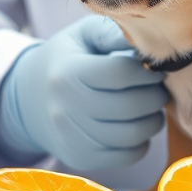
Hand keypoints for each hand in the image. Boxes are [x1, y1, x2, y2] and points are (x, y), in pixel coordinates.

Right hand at [0, 15, 168, 169]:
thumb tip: (146, 37)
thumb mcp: (83, 35)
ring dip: (153, 120)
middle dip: (156, 96)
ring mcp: (71, 137)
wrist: (32, 99)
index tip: (156, 68)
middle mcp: (65, 108)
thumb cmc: (68, 59)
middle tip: (159, 88)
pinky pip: (127, 156)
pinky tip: (136, 125)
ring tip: (152, 107)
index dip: (148, 71)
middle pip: (131, 106)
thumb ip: (112, 33)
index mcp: (68, 72)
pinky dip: (142, 142)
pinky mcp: (81, 158)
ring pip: (133, 134)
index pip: (121, 73)